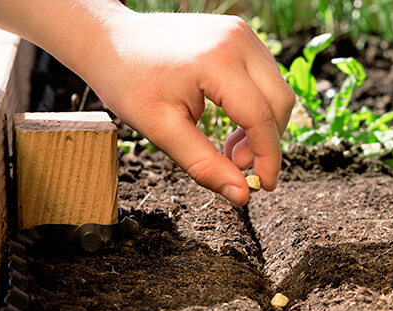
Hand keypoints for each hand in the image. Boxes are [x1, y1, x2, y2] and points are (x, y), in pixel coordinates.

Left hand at [78, 11, 294, 205]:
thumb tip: (241, 196)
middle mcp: (237, 39)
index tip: (263, 185)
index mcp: (217, 61)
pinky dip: (256, 106)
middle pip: (281, 101)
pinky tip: (232, 122)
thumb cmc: (128, 81)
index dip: (268, 158)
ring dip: (262, 125)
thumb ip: (205, 165)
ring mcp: (241, 33)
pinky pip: (265, 76)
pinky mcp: (240, 34)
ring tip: (230, 146)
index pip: (261, 117)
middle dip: (267, 141)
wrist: (111, 41)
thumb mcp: (162, 130)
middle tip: (238, 165)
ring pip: (276, 89)